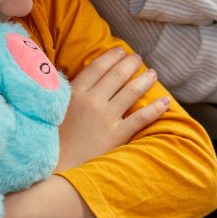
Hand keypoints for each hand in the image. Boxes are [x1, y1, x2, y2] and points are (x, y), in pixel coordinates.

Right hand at [57, 46, 170, 171]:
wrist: (54, 167)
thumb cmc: (51, 140)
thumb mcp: (52, 109)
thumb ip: (65, 93)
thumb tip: (73, 78)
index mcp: (74, 93)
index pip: (97, 67)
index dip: (111, 56)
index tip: (120, 51)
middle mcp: (92, 101)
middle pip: (117, 75)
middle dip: (131, 63)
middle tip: (138, 58)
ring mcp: (105, 118)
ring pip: (131, 92)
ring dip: (145, 79)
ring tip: (152, 73)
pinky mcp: (116, 136)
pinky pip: (140, 118)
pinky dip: (155, 108)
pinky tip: (165, 101)